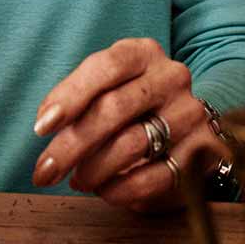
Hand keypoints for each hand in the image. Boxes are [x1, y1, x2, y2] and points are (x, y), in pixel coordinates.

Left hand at [28, 38, 225, 212]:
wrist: (187, 122)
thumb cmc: (133, 104)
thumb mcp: (109, 87)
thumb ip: (80, 100)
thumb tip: (47, 125)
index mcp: (143, 53)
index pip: (106, 66)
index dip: (70, 95)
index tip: (42, 127)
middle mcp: (171, 77)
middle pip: (114, 108)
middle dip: (72, 145)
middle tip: (44, 171)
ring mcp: (189, 112)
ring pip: (132, 143)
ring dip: (94, 169)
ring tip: (77, 181)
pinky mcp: (202, 150)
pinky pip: (155, 176)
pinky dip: (121, 189)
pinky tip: (105, 191)